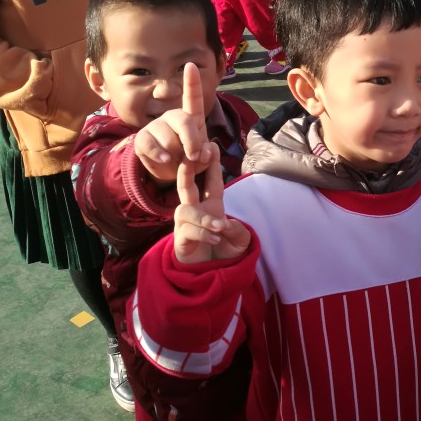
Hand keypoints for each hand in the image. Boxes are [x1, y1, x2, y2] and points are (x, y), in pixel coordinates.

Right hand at [134, 62, 211, 184]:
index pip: (192, 98)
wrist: (169, 172)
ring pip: (168, 138)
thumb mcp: (203, 158)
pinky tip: (165, 159)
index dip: (191, 82)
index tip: (190, 65)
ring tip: (178, 161)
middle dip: (192, 140)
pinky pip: (150, 145)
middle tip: (195, 156)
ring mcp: (156, 126)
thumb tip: (205, 151)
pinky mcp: (142, 138)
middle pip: (183, 120)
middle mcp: (172, 116)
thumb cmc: (190, 159)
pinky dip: (159, 155)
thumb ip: (207, 155)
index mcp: (191, 118)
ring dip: (177, 154)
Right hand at [173, 147, 250, 263]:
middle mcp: (196, 211)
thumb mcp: (240, 239)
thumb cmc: (225, 251)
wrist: (213, 274)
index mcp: (212, 206)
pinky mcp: (180, 240)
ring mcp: (186, 225)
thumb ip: (237, 229)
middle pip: (186, 186)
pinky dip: (202, 233)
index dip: (212, 165)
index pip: (211, 181)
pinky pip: (186, 230)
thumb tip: (225, 223)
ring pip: (185, 211)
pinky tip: (215, 239)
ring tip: (220, 227)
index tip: (212, 146)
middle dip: (187, 170)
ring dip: (203, 218)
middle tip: (190, 156)